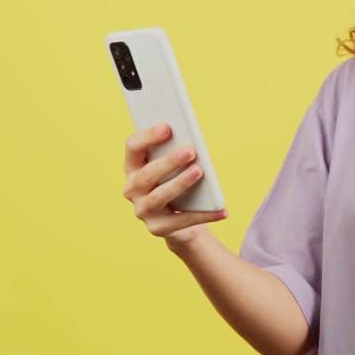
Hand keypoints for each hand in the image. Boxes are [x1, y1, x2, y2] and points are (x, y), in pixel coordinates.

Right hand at [122, 122, 227, 248]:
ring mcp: (142, 210)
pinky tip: (222, 209)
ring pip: (159, 196)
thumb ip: (177, 151)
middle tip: (191, 151)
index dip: (147, 137)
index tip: (168, 127)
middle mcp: (132, 189)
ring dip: (179, 183)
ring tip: (199, 171)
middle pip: (146, 173)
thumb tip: (192, 142)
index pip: (132, 148)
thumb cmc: (176, 181)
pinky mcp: (157, 228)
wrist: (180, 221)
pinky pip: (181, 220)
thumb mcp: (176, 165)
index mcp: (134, 167)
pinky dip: (204, 215)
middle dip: (169, 161)